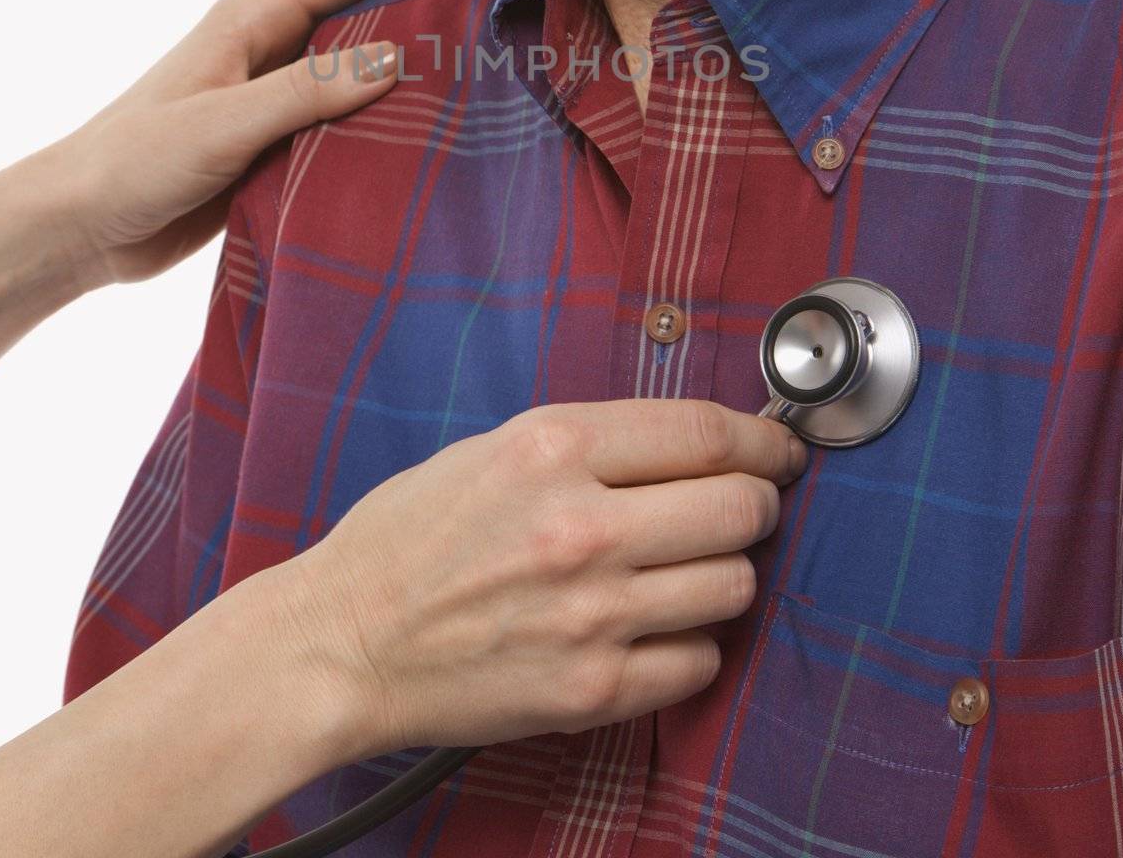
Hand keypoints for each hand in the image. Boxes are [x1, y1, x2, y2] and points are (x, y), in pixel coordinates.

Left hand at [46, 0, 466, 288]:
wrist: (78, 228)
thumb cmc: (135, 163)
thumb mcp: (224, 123)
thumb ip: (307, 90)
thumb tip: (395, 58)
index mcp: (252, 19)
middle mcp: (267, 46)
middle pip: (362, 9)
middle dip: (427, 4)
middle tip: (500, 19)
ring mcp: (272, 95)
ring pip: (356, 68)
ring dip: (409, 69)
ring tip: (482, 80)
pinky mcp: (273, 143)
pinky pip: (341, 120)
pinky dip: (382, 122)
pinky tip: (425, 142)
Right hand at [279, 399, 809, 760]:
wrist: (344, 641)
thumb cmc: (411, 536)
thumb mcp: (495, 448)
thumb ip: (595, 443)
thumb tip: (696, 445)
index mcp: (552, 448)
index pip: (704, 433)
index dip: (760, 440)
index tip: (777, 448)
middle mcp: (582, 526)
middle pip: (738, 508)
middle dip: (754, 503)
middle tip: (740, 507)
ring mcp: (592, 613)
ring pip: (734, 585)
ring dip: (725, 572)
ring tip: (685, 569)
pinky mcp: (592, 688)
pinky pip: (700, 660)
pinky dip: (690, 641)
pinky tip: (654, 626)